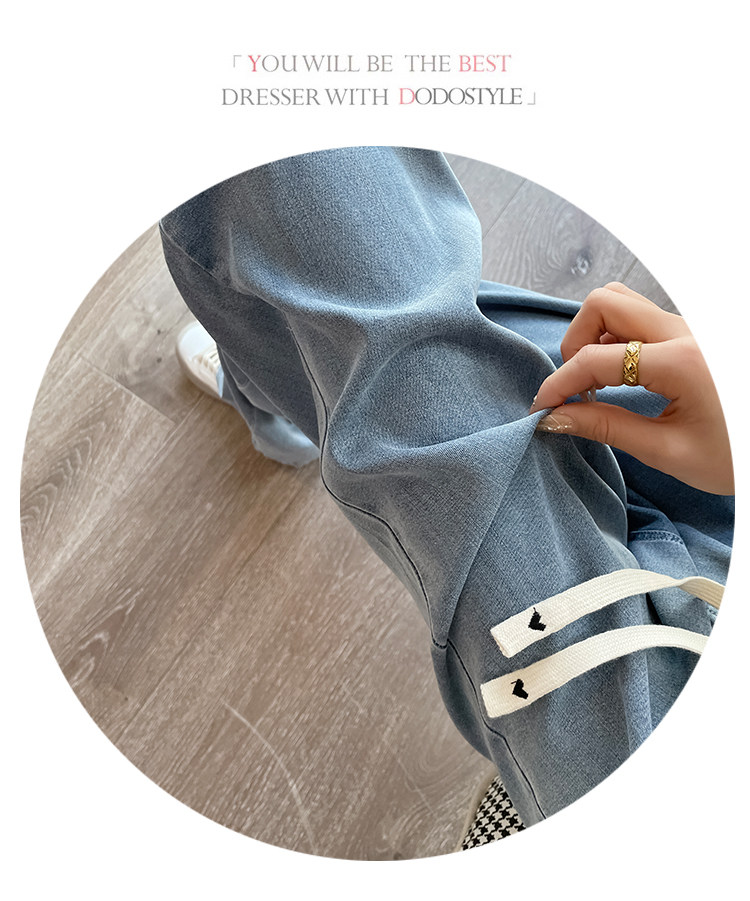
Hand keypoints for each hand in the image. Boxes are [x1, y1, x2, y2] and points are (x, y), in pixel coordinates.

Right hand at [528, 282, 732, 494]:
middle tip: (576, 388)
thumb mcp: (670, 452)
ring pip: (622, 303)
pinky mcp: (693, 334)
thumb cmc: (738, 458)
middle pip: (604, 302)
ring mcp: (691, 328)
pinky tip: (619, 379)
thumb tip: (555, 418)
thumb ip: (607, 429)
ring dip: (595, 335)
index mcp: (682, 362)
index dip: (558, 383)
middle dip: (575, 342)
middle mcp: (686, 331)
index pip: (595, 358)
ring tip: (597, 383)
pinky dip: (615, 339)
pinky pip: (641, 319)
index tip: (541, 410)